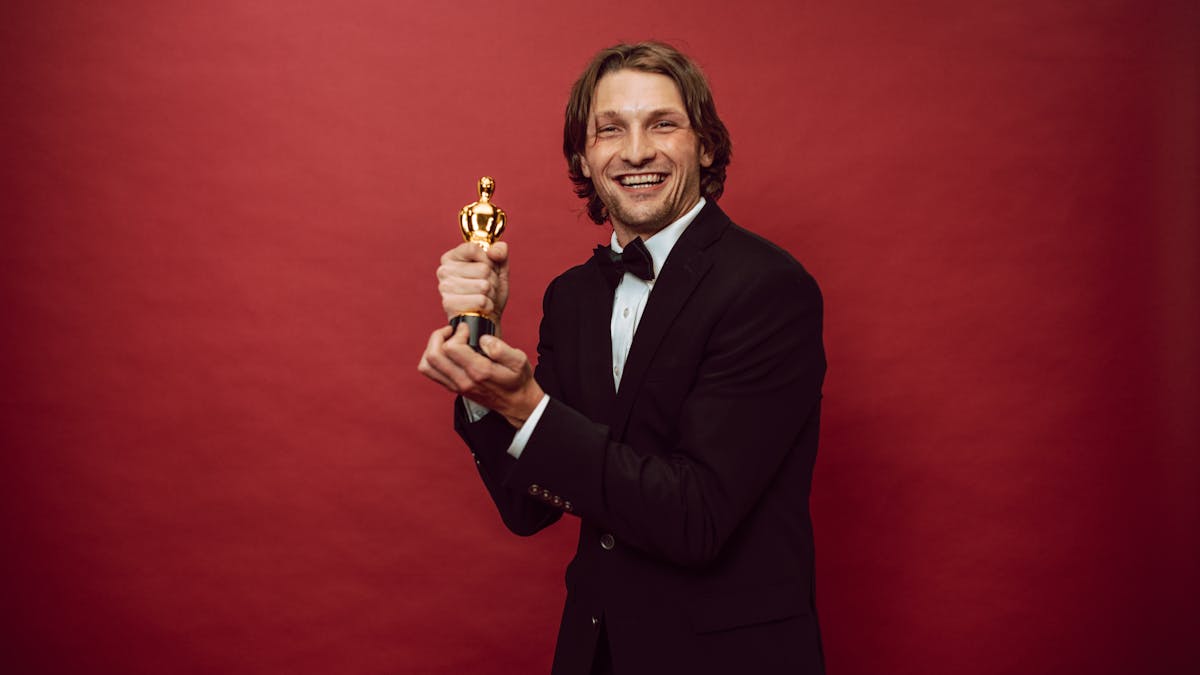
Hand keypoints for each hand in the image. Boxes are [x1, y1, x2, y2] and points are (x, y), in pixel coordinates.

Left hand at [417, 323, 544, 427]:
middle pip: (433, 355)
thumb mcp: (518, 361)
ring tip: (446, 339)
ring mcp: (456, 386)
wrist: (516, 403)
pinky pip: (431, 372)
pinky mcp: (452, 387)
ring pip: (426, 365)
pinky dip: (432, 357)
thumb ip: (501, 348)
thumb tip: (482, 338)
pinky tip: (446, 351)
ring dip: (432, 347)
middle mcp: (463, 380)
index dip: (457, 332)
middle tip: (453, 331)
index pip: (451, 347)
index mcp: (479, 371)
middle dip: (439, 336)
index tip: (467, 329)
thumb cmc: (517, 380)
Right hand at [437, 241, 508, 324]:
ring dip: (491, 293)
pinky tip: (482, 307)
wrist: (487, 318)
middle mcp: (444, 270)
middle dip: (492, 280)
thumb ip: (500, 253)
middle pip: (483, 268)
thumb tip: (494, 251)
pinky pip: (481, 300)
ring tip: (484, 296)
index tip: (486, 267)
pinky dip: (488, 305)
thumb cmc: (490, 291)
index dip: (488, 260)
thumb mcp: (499, 268)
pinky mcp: (449, 304)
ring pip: (484, 285)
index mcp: (452, 257)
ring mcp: (444, 287)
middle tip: (486, 287)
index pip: (474, 249)